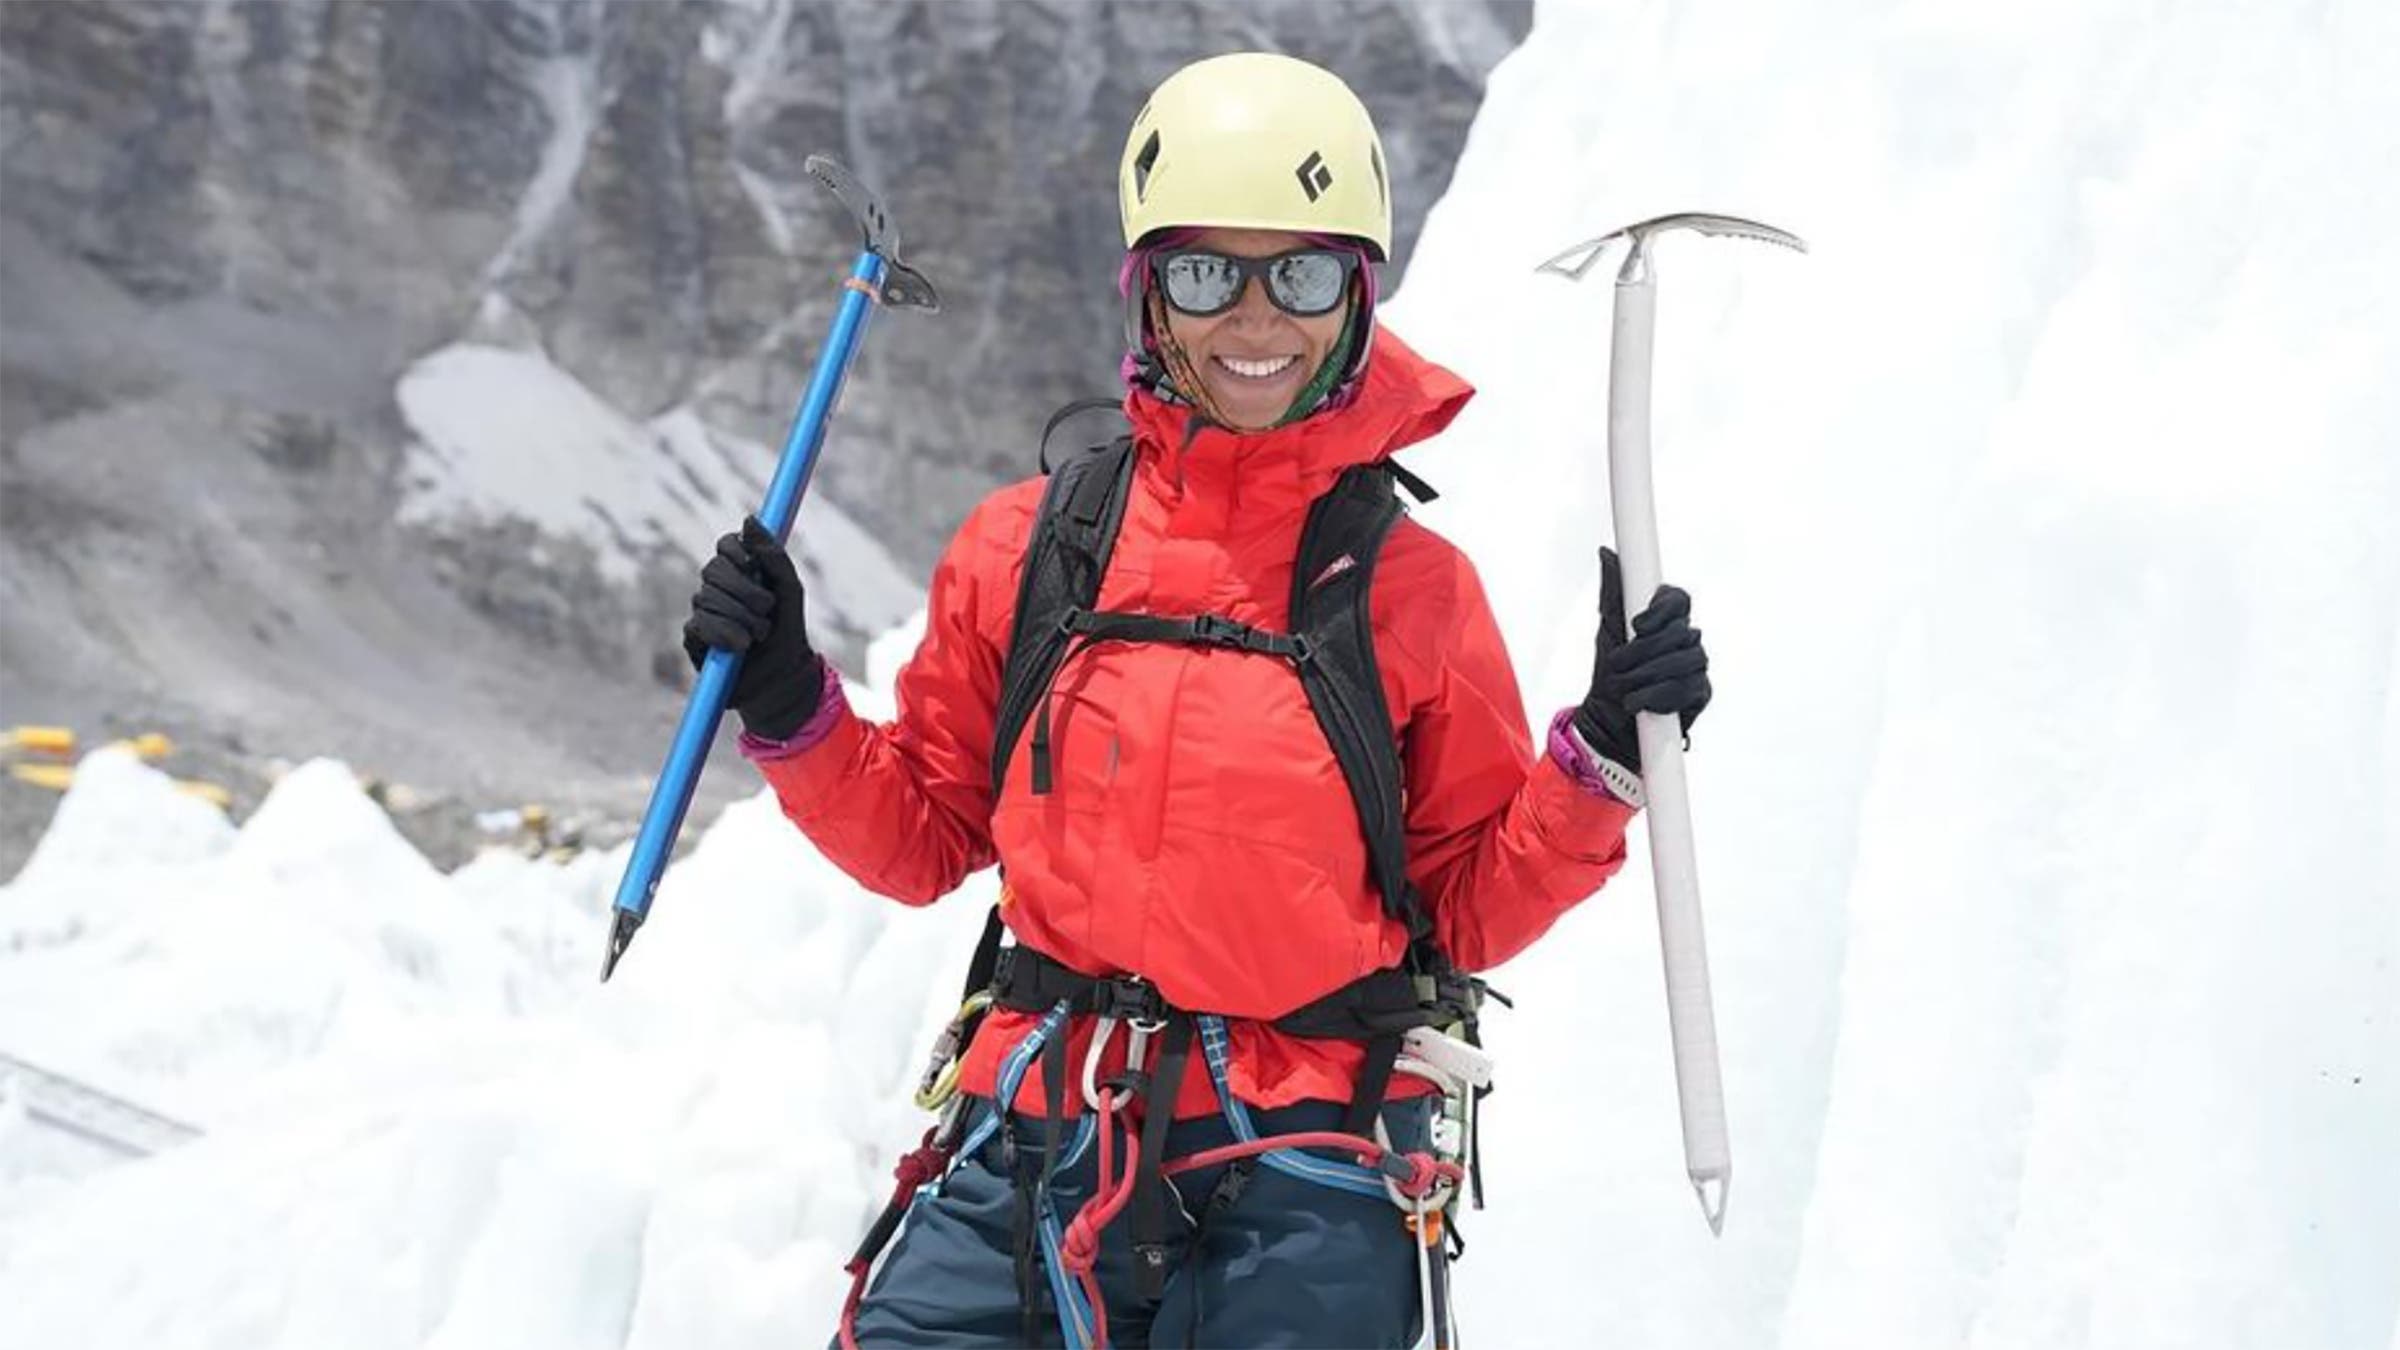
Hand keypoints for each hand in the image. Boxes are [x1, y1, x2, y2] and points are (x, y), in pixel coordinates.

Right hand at [683, 516, 823, 739]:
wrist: (783, 677)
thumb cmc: (788, 631)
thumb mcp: (789, 590)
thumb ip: (772, 555)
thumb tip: (750, 518)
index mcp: (741, 572)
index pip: (726, 545)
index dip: (738, 551)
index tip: (754, 565)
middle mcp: (718, 588)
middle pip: (713, 569)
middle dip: (745, 590)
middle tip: (767, 609)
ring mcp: (703, 612)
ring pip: (706, 598)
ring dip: (741, 618)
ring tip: (759, 635)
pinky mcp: (694, 638)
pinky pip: (699, 625)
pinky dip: (725, 635)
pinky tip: (740, 648)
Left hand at [1572, 546, 1711, 771]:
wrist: (1609, 718)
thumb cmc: (1611, 670)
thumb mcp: (1608, 630)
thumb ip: (1613, 592)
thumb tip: (1607, 554)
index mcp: (1666, 619)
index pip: (1678, 599)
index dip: (1661, 609)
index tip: (1637, 625)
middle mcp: (1686, 638)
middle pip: (1681, 632)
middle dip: (1644, 651)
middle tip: (1617, 666)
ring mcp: (1696, 666)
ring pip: (1686, 660)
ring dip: (1648, 675)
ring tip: (1623, 687)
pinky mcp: (1700, 693)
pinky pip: (1688, 690)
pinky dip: (1658, 697)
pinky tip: (1638, 703)